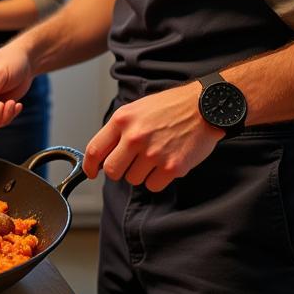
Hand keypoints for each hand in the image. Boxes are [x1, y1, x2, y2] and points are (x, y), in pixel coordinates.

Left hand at [83, 82, 221, 191]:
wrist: (204, 107)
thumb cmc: (170, 107)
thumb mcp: (135, 110)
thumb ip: (118, 130)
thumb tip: (103, 154)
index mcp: (122, 120)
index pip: (95, 150)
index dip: (89, 166)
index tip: (91, 172)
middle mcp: (135, 137)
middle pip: (112, 171)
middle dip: (119, 170)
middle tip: (130, 163)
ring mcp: (153, 153)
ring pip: (133, 180)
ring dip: (141, 173)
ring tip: (155, 156)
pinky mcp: (172, 167)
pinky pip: (153, 186)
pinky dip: (158, 179)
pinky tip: (166, 162)